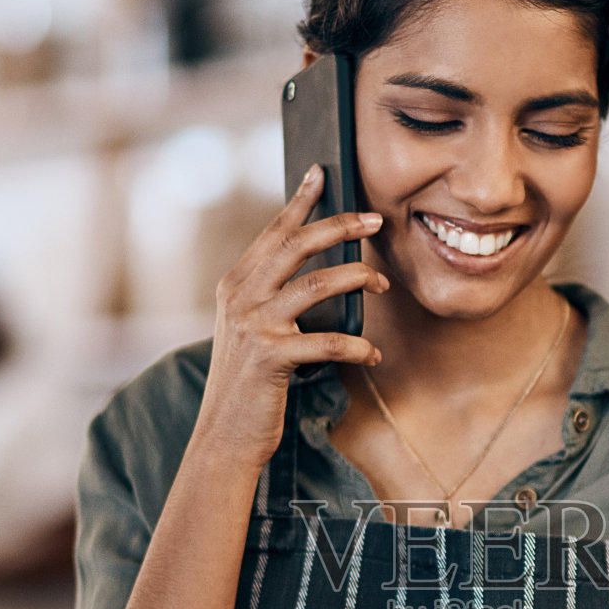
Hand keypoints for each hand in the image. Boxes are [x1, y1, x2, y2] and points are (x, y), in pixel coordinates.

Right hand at [193, 165, 389, 471]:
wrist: (224, 436)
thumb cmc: (248, 386)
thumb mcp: (250, 333)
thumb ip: (271, 300)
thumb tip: (320, 275)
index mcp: (234, 285)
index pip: (273, 232)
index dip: (299, 201)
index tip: (321, 173)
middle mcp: (239, 297)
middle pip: (296, 245)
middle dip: (339, 225)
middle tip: (375, 219)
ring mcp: (252, 325)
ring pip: (317, 284)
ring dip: (358, 278)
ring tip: (383, 285)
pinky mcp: (270, 357)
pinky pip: (328, 341)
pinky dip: (359, 346)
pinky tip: (373, 353)